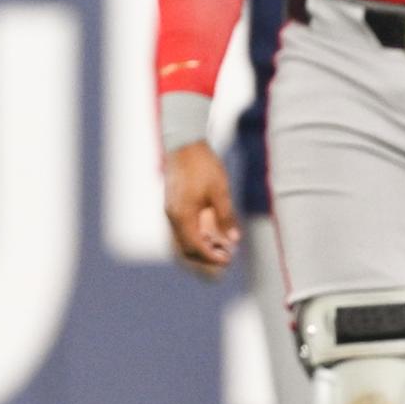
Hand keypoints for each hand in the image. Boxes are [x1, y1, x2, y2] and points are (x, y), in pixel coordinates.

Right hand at [162, 142, 239, 278]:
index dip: (212, 257)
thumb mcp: (219, 191)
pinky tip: (209, 232)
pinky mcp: (173, 204)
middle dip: (205, 257)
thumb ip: (226, 217)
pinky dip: (195, 236)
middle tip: (225, 258)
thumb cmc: (202, 165)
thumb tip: (234, 240)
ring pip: (182, 240)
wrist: (183, 143)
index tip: (228, 260)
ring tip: (219, 246)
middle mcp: (173, 217)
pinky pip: (181, 229)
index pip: (196, 247)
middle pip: (186, 248)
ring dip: (200, 247)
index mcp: (183, 216)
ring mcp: (170, 211)